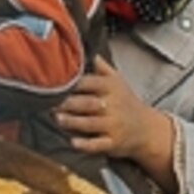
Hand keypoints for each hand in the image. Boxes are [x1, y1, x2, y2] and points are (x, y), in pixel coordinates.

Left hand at [57, 57, 173, 172]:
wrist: (147, 129)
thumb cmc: (127, 103)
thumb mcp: (119, 81)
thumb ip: (102, 67)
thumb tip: (85, 49)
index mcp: (111, 88)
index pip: (89, 82)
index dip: (71, 82)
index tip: (53, 82)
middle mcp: (113, 106)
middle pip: (87, 103)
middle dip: (67, 103)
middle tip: (46, 102)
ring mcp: (114, 125)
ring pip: (90, 123)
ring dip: (72, 121)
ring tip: (56, 119)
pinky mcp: (114, 142)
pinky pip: (99, 144)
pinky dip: (86, 144)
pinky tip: (73, 142)